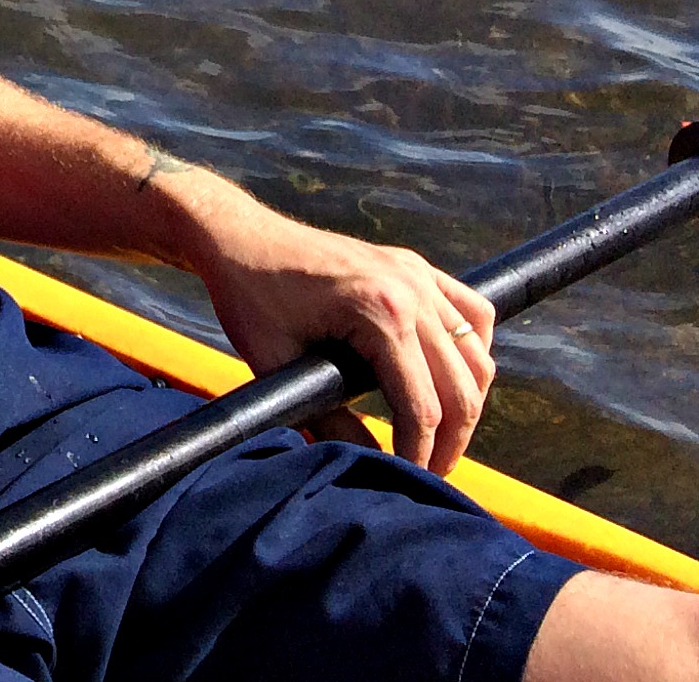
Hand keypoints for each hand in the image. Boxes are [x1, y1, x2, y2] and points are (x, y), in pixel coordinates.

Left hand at [180, 186, 496, 471]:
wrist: (238, 237)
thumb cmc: (248, 296)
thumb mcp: (275, 365)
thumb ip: (325, 420)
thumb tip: (369, 464)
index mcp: (378, 312)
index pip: (423, 406)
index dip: (421, 453)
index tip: (411, 478)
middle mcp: (410, 290)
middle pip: (461, 387)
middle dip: (451, 439)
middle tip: (431, 469)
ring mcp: (417, 274)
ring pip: (476, 354)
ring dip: (467, 401)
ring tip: (441, 434)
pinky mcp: (414, 265)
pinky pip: (472, 312)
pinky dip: (474, 349)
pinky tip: (454, 376)